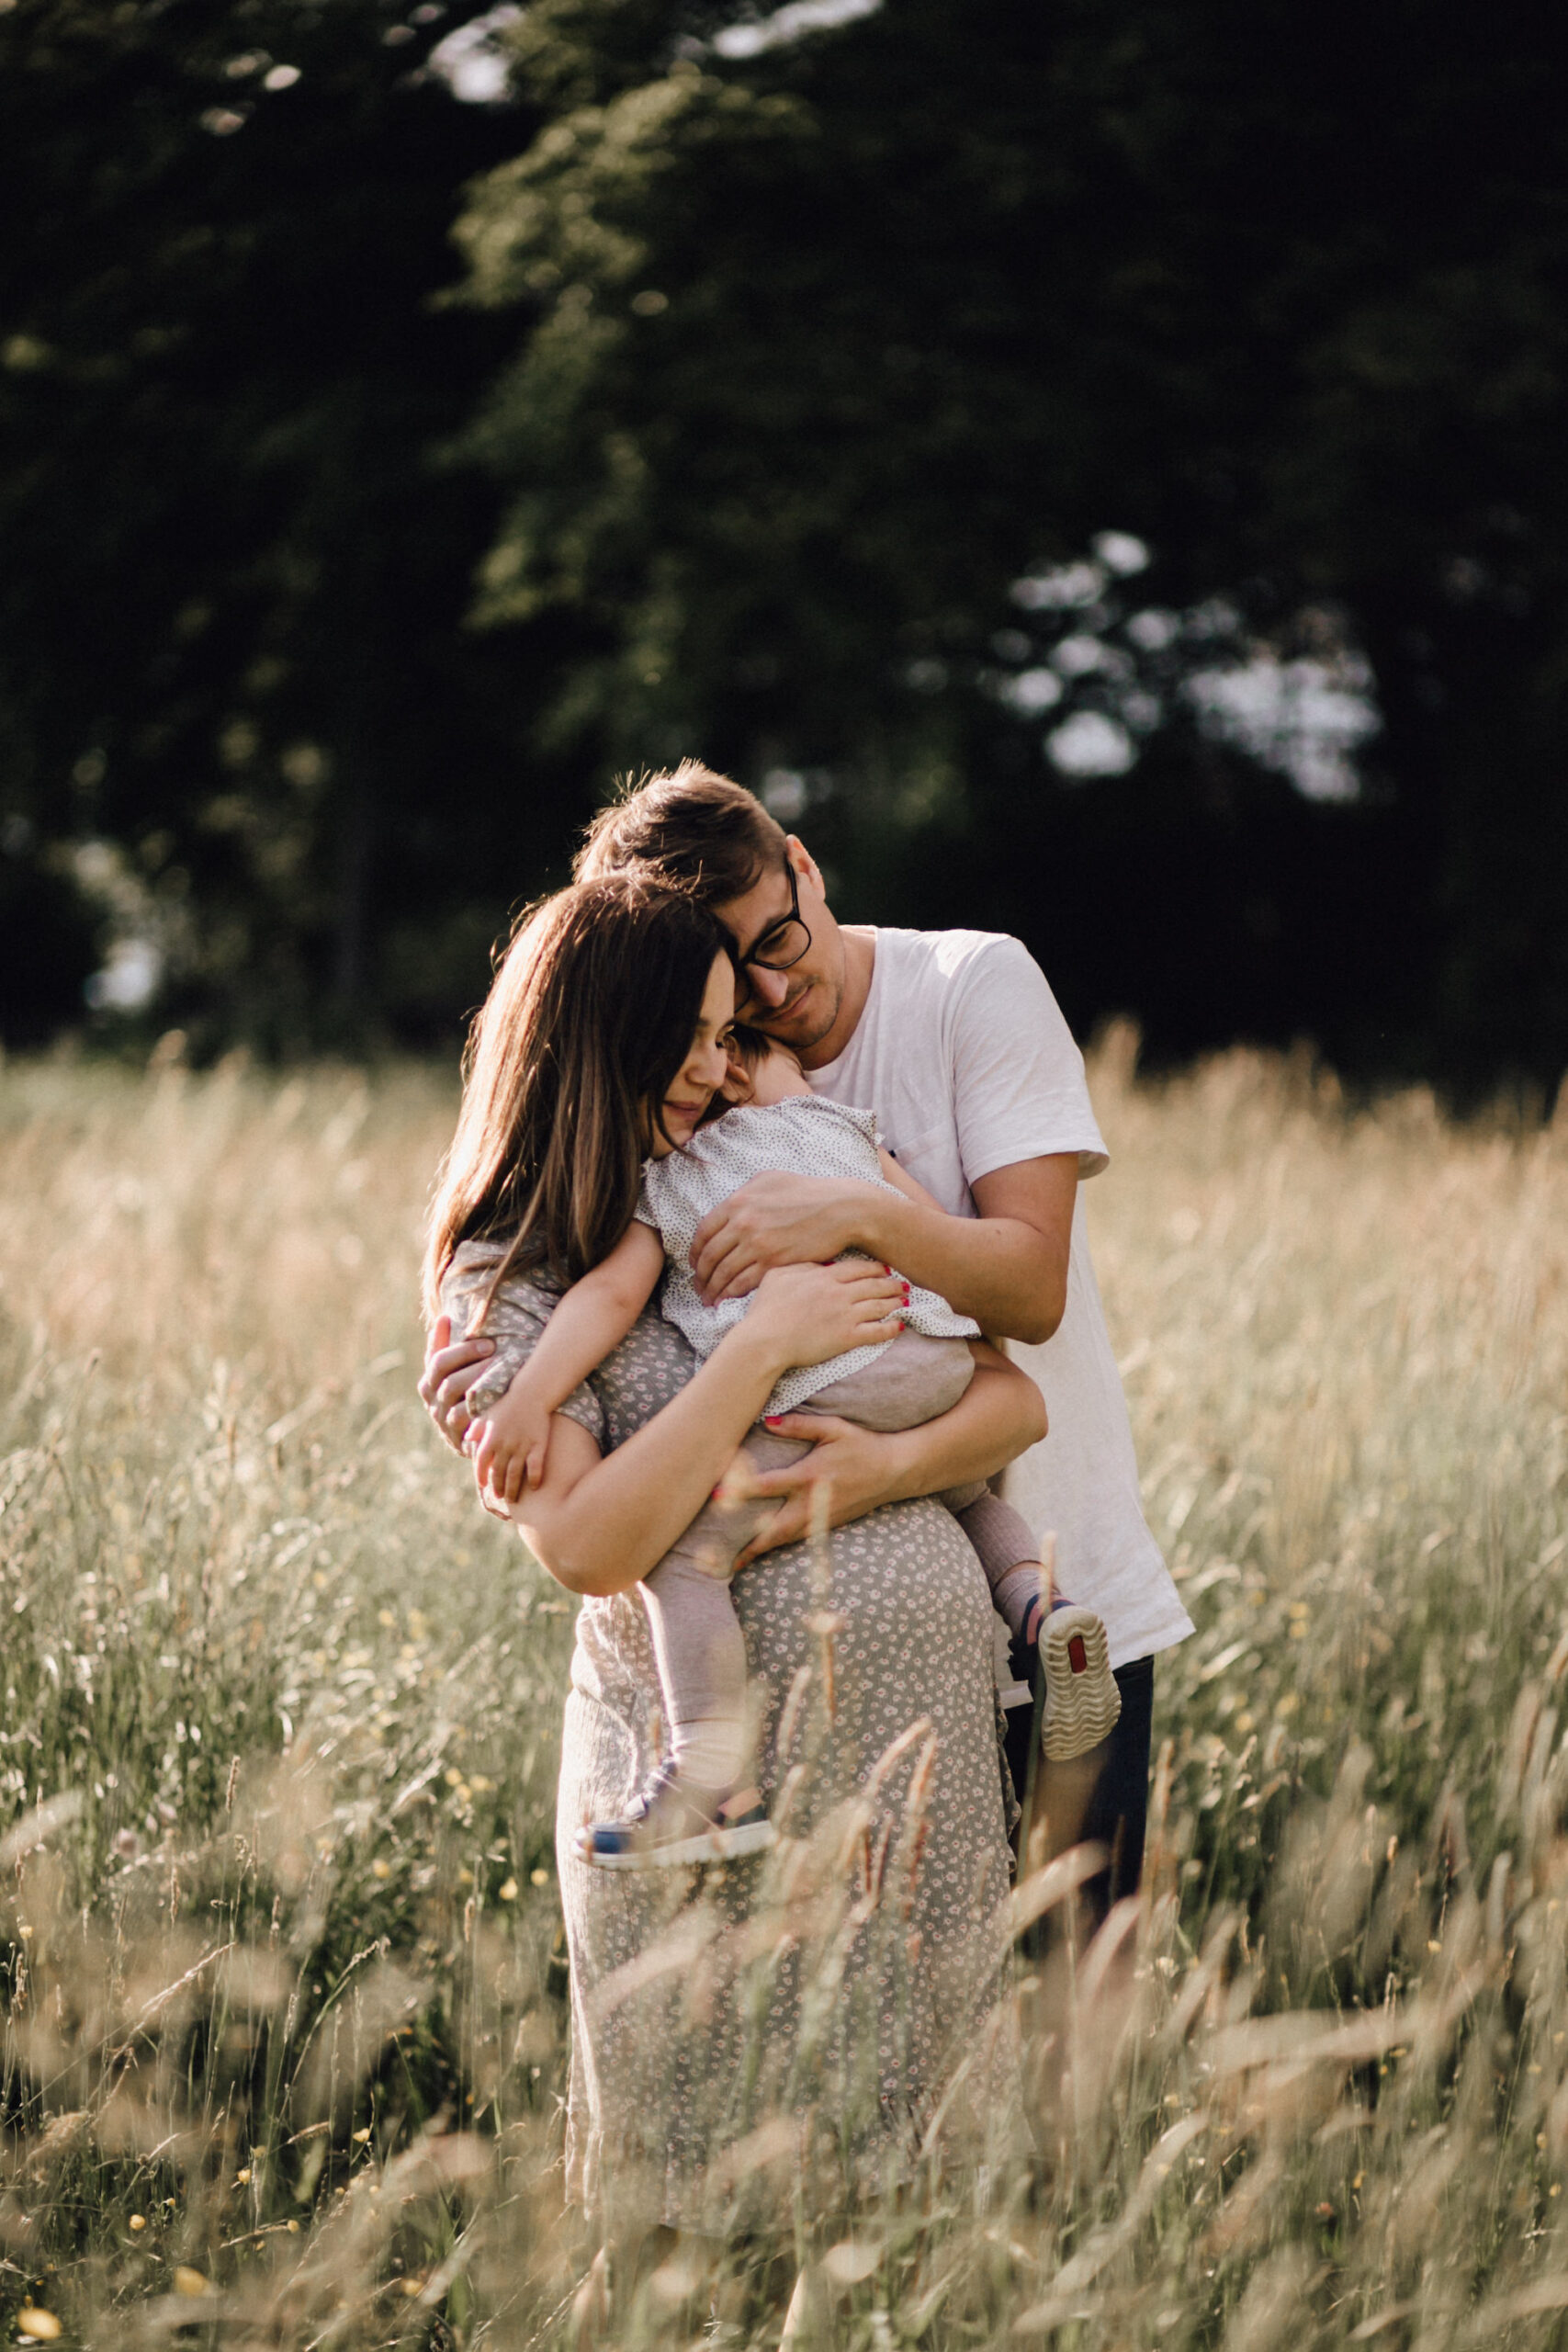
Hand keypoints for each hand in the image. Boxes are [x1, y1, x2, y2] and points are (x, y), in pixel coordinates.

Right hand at [418, 1313, 496, 1452]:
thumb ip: (445, 1345)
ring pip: (459, 1407)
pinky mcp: (459, 1442)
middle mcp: (433, 1404)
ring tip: (503, 1376)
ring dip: (480, 1389)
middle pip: (450, 1383)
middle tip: (500, 1356)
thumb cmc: (466, 1390)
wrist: (474, 1433)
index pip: (438, 1362)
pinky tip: (502, 1404)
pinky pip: (469, 1429)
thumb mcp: (453, 1368)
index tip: (489, 1343)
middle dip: (476, 1369)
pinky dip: (484, 1416)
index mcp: (428, 1383)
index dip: (463, 1351)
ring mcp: (445, 1425)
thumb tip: (443, 1317)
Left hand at [464, 1385, 552, 1505]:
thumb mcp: (487, 1413)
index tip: (484, 1485)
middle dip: (497, 1487)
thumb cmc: (507, 1402)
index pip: (481, 1464)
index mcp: (490, 1439)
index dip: (482, 1476)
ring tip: (513, 1499)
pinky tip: (534, 1487)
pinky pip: (535, 1467)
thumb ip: (476, 1428)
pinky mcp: (538, 1445)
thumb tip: (467, 1439)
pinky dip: (534, 1478)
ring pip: (514, 1474)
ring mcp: (521, 1447)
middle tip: (498, 1496)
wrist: (531, 1392)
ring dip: (513, 1489)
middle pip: (498, 1473)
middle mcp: (504, 1446)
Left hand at [690, 1173, 888, 1303]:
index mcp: (739, 1201)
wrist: (841, 1209)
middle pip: (709, 1256)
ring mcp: (757, 1244)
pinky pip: (742, 1283)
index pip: (703, 1232)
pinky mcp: (774, 1262)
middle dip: (700, 1276)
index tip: (695, 1264)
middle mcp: (743, 1223)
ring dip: (712, 1289)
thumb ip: (745, 1192)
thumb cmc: (809, 1193)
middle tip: (698, 1287)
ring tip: (709, 1299)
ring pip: (723, 1273)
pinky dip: (730, 1294)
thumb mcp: (771, 1180)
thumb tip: (730, 1206)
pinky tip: (727, 1300)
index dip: (695, 1253)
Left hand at [733, 1412, 903, 1564]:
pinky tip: (762, 1552)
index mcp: (810, 1475)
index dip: (741, 1490)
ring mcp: (821, 1518)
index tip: (715, 1496)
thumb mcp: (833, 1428)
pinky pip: (798, 1539)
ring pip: (785, 1539)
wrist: (894, 1471)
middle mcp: (813, 1502)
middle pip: (774, 1528)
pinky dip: (778, 1547)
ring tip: (733, 1563)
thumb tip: (769, 1422)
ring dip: (759, 1551)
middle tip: (719, 1555)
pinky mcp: (828, 1525)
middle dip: (747, 1543)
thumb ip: (799, 1425)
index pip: (769, 1485)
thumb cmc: (862, 1445)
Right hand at [742, 1258, 906, 1373]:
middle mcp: (839, 1293)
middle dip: (890, 1283)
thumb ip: (802, 1267)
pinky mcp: (846, 1337)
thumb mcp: (779, 1276)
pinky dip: (890, 1328)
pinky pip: (876, 1331)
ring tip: (905, 1301)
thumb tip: (819, 1266)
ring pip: (879, 1305)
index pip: (858, 1268)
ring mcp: (845, 1315)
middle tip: (902, 1284)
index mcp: (824, 1277)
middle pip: (874, 1284)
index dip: (875, 1268)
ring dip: (895, 1303)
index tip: (884, 1269)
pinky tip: (899, 1326)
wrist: (764, 1340)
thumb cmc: (766, 1309)